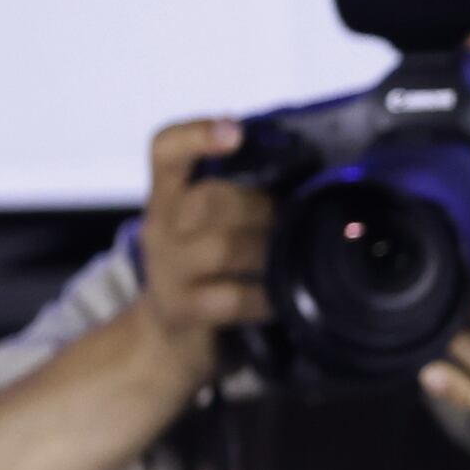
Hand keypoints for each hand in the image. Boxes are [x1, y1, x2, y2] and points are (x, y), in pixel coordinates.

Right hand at [130, 119, 276, 367]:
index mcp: (167, 196)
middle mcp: (160, 226)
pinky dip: (265, 297)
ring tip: (294, 256)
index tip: (235, 129)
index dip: (196, 134)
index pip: (165, 149)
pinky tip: (282, 299)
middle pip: (209, 198)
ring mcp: (168, 270)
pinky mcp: (183, 310)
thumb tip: (309, 175)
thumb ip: (238, 199)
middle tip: (297, 219)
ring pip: (222, 246)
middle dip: (263, 207)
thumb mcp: (207, 229)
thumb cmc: (207, 274)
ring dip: (268, 250)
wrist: (169, 341)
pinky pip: (232, 297)